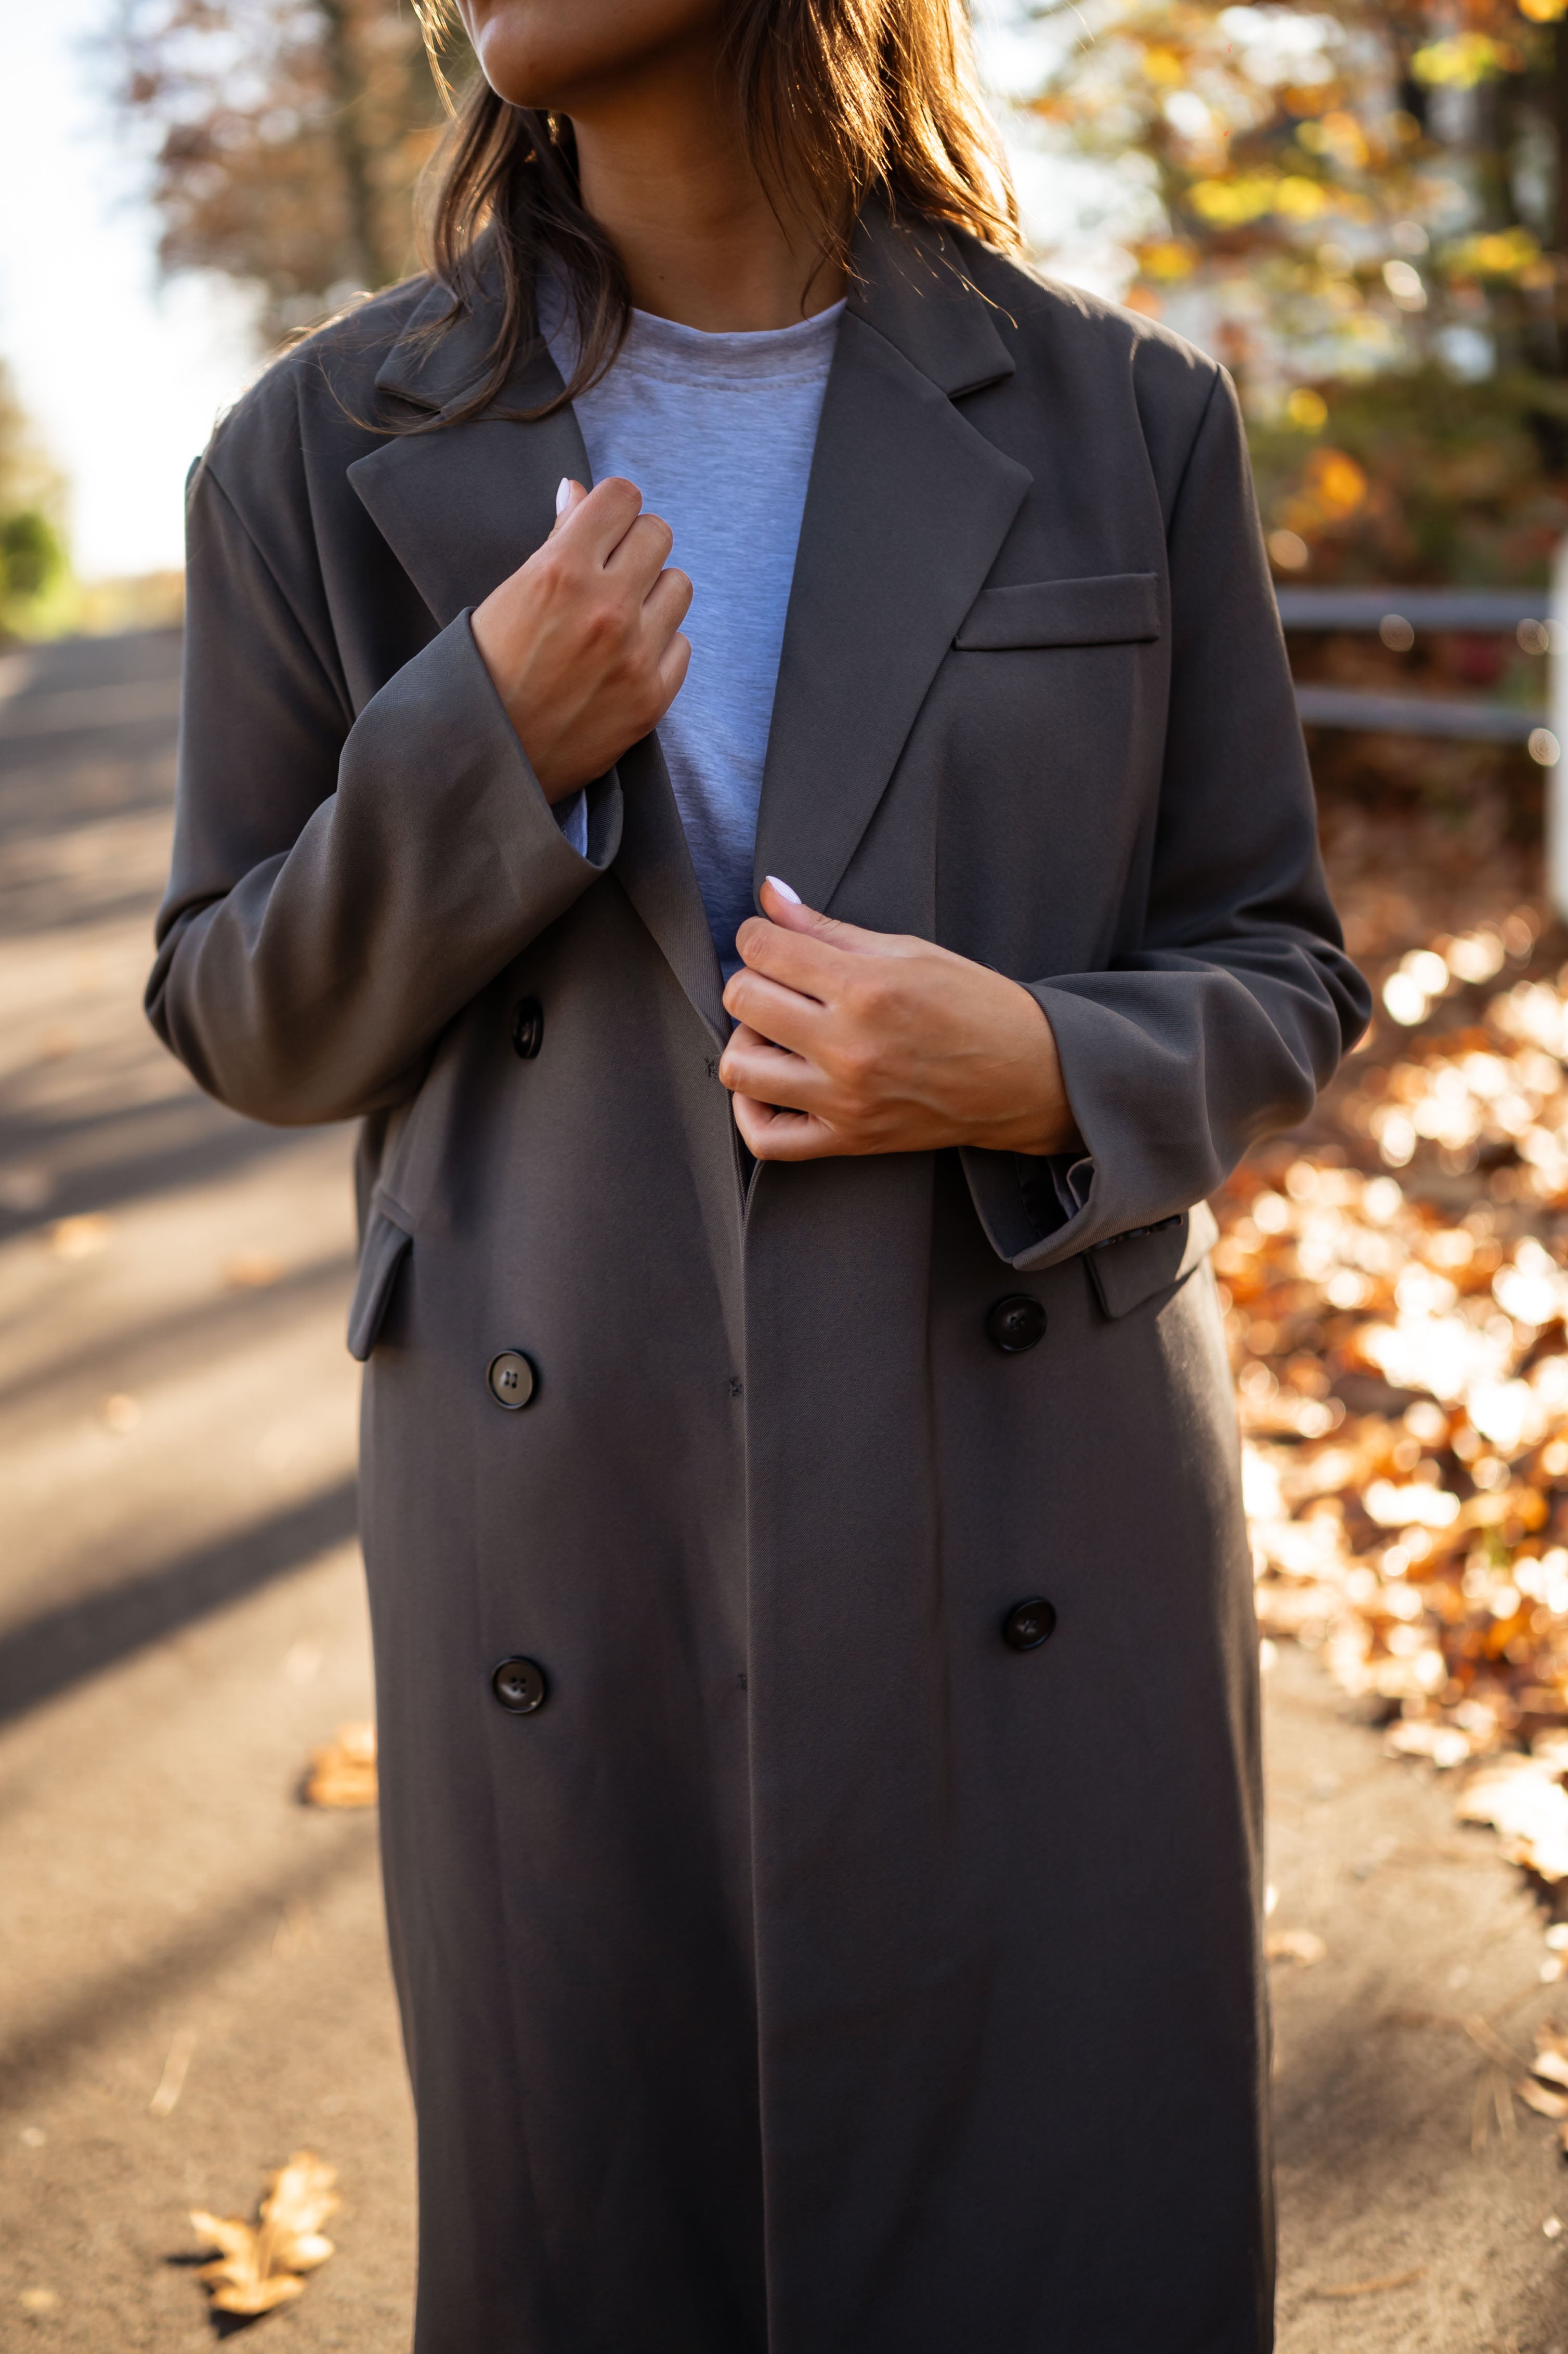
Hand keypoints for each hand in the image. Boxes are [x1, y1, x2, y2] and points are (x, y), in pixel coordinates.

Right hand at [470, 476, 691, 800]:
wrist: (487, 759)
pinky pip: (682, 643)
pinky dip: (659, 644)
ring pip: (678, 585)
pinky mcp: (653, 697)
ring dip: (652, 592)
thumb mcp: (507, 595)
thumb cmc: (486, 673)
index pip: (621, 497)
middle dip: (634, 544)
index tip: (603, 525)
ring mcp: (635, 655)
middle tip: (610, 570)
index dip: (612, 507)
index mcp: (561, 571)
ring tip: (619, 616)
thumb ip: (554, 542)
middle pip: (658, 534)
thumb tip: (578, 493)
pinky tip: (624, 658)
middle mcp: (606, 608)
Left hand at [719, 878, 1081, 1161]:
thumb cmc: (976, 1006)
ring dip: (747, 1041)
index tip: (770, 939)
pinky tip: (769, 1088)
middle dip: (750, 980)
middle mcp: (850, 1046)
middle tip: (778, 983)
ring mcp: (846, 1099)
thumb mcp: (909, 950)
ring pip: (740, 1068)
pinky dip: (751, 1113)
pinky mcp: (849, 1139)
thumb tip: (769, 896)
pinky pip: (766, 1139)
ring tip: (776, 1032)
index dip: (757, 935)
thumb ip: (829, 928)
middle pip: (742, 1001)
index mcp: (868, 988)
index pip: (763, 949)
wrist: (1029, 1076)